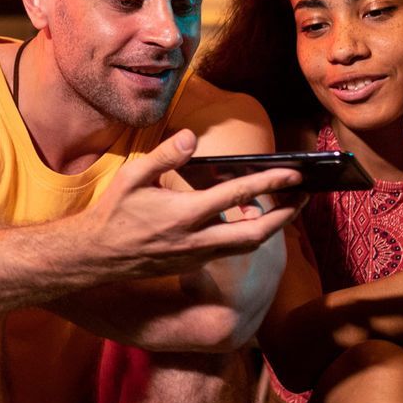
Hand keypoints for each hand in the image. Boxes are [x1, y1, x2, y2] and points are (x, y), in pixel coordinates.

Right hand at [87, 129, 301, 276]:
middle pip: (257, 231)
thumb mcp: (133, 176)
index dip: (271, 182)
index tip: (294, 172)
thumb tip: (193, 137)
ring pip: (247, 245)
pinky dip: (247, 235)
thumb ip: (166, 156)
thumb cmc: (114, 212)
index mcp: (185, 213)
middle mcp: (197, 238)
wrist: (97, 255)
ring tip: (287, 209)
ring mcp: (197, 256)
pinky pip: (230, 250)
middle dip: (287, 214)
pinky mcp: (193, 264)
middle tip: (306, 197)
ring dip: (272, 228)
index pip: (239, 195)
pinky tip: (250, 220)